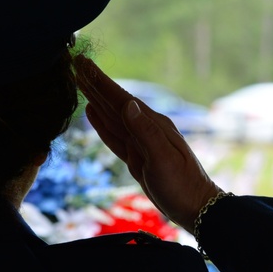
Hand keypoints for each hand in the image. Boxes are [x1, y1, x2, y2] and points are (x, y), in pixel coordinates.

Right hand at [74, 55, 221, 231]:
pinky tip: (93, 112)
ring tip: (80, 82)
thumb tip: (128, 104)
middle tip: (76, 62)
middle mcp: (146, 129)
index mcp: (153, 125)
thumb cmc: (182, 185)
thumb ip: (145, 132)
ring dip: (95, 99)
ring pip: (112, 116)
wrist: (196, 208)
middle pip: (114, 102)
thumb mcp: (163, 159)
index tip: (83, 62)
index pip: (121, 98)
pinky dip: (101, 123)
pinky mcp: (137, 157)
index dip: (100, 81)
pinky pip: (115, 135)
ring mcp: (141, 143)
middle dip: (95, 83)